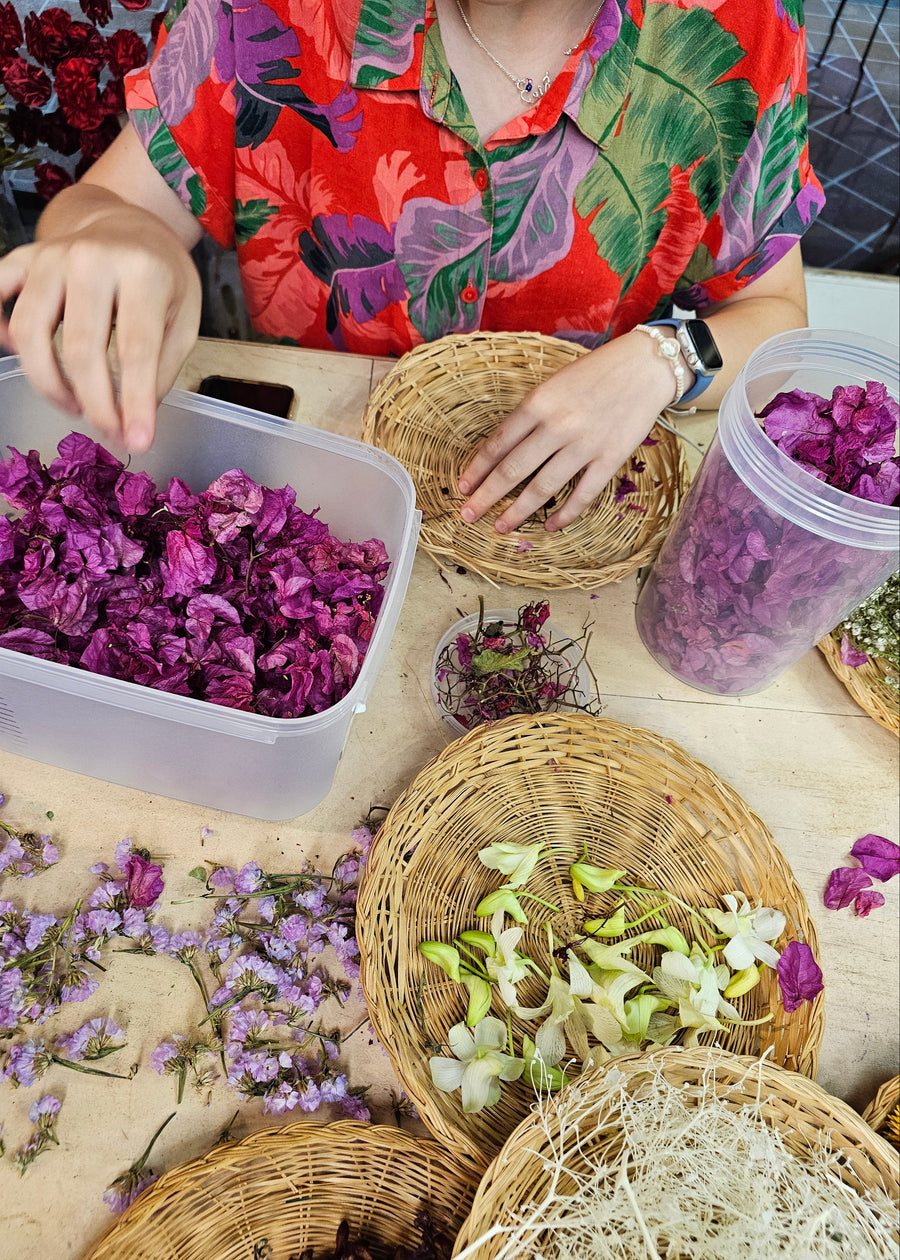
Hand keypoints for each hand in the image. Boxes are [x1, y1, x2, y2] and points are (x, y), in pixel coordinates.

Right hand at [0, 200, 201, 452]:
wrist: (129, 222)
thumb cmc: (162, 276)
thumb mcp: (184, 317)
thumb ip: (163, 365)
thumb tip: (133, 416)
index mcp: (142, 271)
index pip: (134, 350)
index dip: (134, 402)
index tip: (137, 442)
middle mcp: (90, 259)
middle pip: (80, 350)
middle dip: (95, 404)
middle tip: (109, 433)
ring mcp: (50, 256)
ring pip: (31, 334)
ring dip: (50, 384)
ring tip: (77, 405)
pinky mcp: (22, 258)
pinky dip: (1, 333)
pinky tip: (18, 356)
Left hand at [457, 331, 677, 531]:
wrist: (644, 367)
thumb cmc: (593, 374)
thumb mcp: (552, 385)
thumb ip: (529, 416)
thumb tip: (502, 451)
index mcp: (538, 403)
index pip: (498, 444)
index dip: (477, 469)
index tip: (463, 487)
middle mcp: (557, 426)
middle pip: (512, 471)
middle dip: (486, 497)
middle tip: (468, 515)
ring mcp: (585, 445)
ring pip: (542, 488)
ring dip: (517, 512)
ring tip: (499, 526)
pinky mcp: (610, 459)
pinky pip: (582, 495)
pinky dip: (564, 515)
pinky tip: (549, 525)